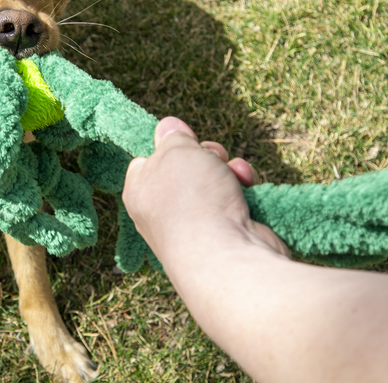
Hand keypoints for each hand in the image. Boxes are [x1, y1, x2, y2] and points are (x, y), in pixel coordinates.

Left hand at [123, 117, 288, 286]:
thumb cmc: (191, 199)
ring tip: (235, 173)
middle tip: (211, 156)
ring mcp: (196, 225)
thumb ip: (172, 135)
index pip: (147, 160)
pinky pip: (234, 200)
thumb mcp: (176, 148)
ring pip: (214, 181)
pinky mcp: (226, 234)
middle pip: (186, 167)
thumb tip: (168, 128)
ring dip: (228, 169)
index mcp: (139, 190)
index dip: (167, 146)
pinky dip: (243, 189)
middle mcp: (163, 211)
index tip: (181, 141)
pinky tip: (248, 186)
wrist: (228, 259)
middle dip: (205, 155)